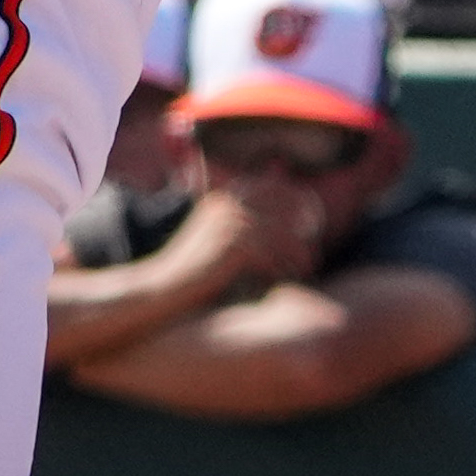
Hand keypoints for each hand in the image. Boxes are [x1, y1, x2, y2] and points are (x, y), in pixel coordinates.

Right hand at [153, 180, 322, 302]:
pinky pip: (271, 256)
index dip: (298, 200)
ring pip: (281, 234)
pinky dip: (283, 268)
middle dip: (303, 226)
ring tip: (308, 267)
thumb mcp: (216, 237)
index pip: (273, 187)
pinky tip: (287, 279)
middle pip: (283, 207)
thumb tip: (280, 227)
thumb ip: (242, 225)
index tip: (313, 220)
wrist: (162, 287)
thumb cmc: (193, 268)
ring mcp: (230, 224)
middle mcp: (228, 205)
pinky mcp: (232, 248)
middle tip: (313, 250)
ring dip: (298, 252)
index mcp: (225, 198)